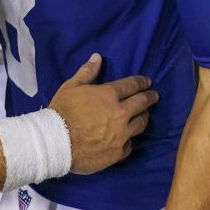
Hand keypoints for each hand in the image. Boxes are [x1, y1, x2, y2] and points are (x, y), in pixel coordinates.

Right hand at [49, 53, 156, 174]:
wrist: (56, 142)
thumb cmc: (62, 111)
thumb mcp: (71, 87)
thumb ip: (87, 72)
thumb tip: (97, 56)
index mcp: (109, 95)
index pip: (132, 85)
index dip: (141, 82)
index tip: (147, 82)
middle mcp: (120, 114)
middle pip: (142, 103)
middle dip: (150, 97)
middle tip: (154, 96)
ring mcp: (121, 134)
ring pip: (141, 124)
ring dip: (144, 117)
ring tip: (144, 116)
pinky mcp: (118, 152)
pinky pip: (130, 145)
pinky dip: (130, 140)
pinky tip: (128, 139)